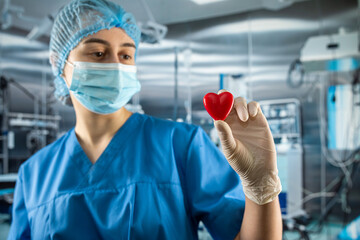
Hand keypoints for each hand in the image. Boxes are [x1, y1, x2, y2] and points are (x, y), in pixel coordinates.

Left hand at [214, 90, 280, 204]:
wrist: (259, 170)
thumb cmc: (241, 162)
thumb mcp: (230, 149)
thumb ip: (225, 135)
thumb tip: (217, 121)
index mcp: (224, 126)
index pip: (217, 109)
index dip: (216, 102)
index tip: (216, 101)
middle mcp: (234, 121)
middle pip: (229, 101)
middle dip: (229, 100)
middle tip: (231, 108)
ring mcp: (247, 120)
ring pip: (241, 102)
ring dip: (240, 105)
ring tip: (244, 118)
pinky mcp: (259, 120)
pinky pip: (254, 106)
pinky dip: (252, 106)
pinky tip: (251, 116)